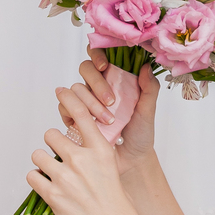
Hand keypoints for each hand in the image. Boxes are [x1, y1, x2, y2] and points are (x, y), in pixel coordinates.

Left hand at [28, 85, 147, 214]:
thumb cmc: (116, 203)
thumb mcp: (111, 169)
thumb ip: (94, 153)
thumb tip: (75, 143)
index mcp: (100, 150)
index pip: (83, 114)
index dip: (70, 99)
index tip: (61, 91)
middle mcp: (81, 159)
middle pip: (51, 134)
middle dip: (51, 144)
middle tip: (59, 158)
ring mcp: (65, 177)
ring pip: (38, 154)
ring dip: (42, 163)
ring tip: (53, 175)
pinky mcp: (53, 195)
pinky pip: (32, 176)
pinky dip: (37, 180)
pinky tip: (48, 187)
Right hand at [63, 48, 158, 183]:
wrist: (130, 160)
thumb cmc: (140, 133)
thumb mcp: (148, 111)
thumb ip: (150, 88)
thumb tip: (145, 66)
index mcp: (115, 78)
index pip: (101, 55)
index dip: (98, 54)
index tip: (105, 66)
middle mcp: (97, 86)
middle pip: (85, 69)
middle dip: (96, 83)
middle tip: (111, 102)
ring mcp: (84, 101)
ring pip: (75, 88)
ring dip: (89, 103)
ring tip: (107, 121)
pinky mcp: (74, 117)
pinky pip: (64, 107)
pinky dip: (73, 113)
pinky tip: (86, 124)